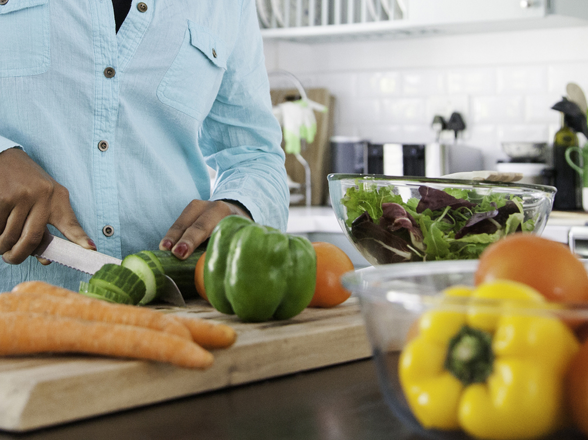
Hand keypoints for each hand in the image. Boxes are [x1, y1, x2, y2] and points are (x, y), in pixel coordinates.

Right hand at [0, 148, 94, 264]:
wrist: (4, 158)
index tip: (91, 249)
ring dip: (2, 245)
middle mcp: (43, 196)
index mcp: (58, 198)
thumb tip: (46, 259)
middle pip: (32, 239)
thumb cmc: (25, 183)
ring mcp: (22, 196)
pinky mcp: (2, 197)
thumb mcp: (42, 199)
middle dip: (19, 255)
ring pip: (10, 236)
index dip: (80, 238)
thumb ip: (45, 227)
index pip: (70, 223)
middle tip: (12, 258)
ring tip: (1, 242)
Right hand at [159, 200, 251, 258]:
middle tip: (171, 253)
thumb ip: (231, 246)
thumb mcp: (239, 236)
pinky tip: (166, 248)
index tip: (181, 253)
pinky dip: (172, 237)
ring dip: (171, 237)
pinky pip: (178, 225)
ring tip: (163, 249)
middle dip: (178, 239)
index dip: (192, 240)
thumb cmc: (237, 230)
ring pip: (181, 223)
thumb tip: (222, 271)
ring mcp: (196, 207)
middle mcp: (209, 206)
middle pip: (189, 224)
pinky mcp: (188, 211)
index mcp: (223, 212)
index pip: (205, 227)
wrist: (234, 211)